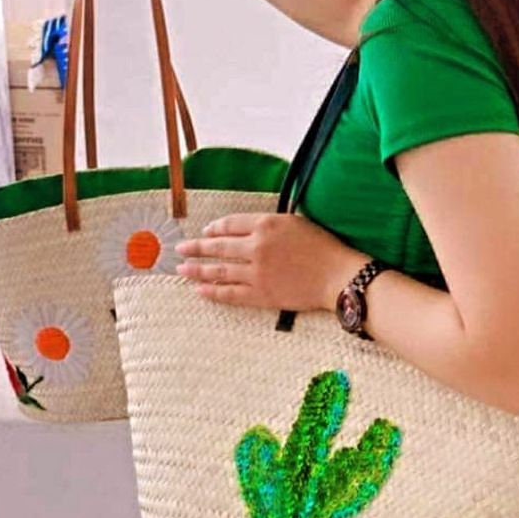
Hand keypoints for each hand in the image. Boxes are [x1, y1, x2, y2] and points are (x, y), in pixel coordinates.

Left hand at [176, 213, 364, 312]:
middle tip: (180, 250)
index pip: (229, 225)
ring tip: (182, 270)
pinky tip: (200, 290)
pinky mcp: (261, 294)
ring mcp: (257, 273)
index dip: (214, 229)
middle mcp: (257, 247)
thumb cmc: (322, 247)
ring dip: (198, 270)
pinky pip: (230, 294)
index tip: (205, 233)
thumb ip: (268, 224)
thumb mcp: (295, 222)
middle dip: (196, 248)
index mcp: (266, 224)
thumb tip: (245, 230)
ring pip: (219, 271)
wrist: (338, 275)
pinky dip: (213, 292)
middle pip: (217, 247)